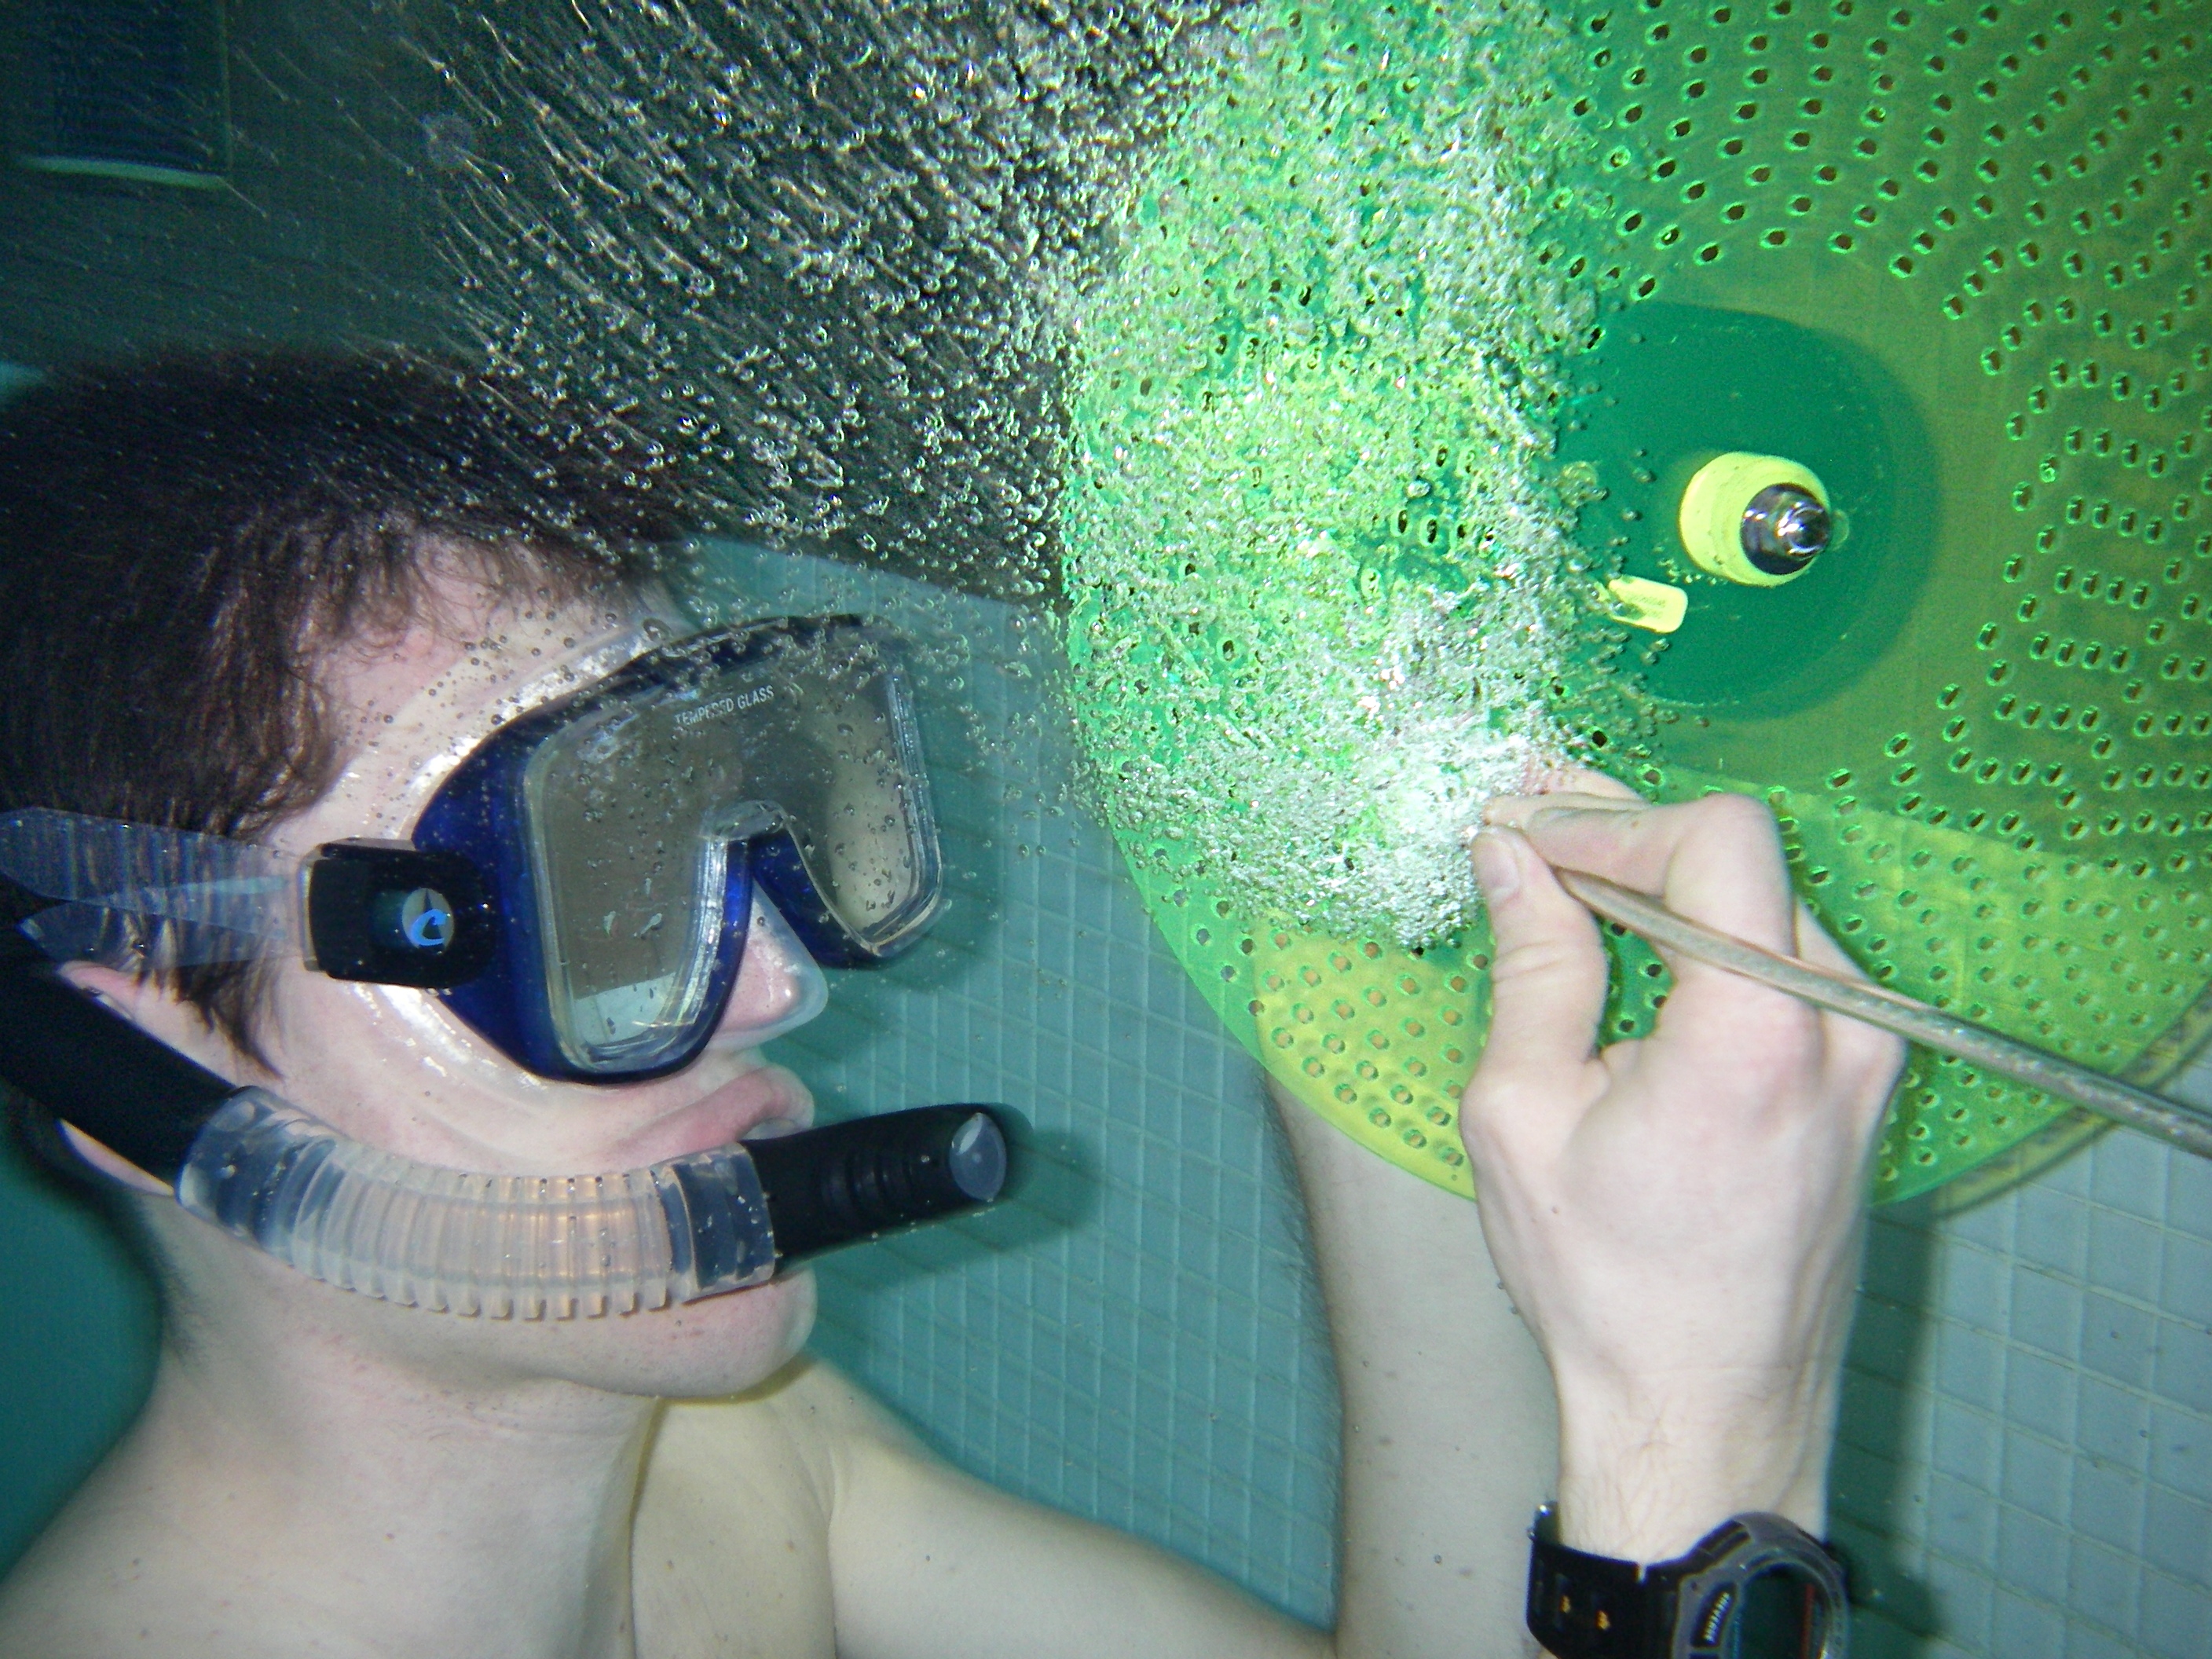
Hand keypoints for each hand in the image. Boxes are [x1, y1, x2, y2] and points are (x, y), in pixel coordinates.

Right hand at [1460, 770, 1903, 1562]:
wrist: (1705, 1411)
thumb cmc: (1605, 1286)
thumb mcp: (1522, 1114)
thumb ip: (1533, 964)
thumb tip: (1511, 854)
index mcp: (1755, 1034)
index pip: (1712, 840)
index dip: (1609, 819)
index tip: (1525, 834)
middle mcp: (1842, 1030)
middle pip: (1743, 862)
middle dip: (1627, 840)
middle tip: (1527, 833)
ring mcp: (1870, 1057)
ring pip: (1765, 905)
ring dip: (1665, 888)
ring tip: (1567, 893)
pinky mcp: (1868, 1082)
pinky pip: (1787, 963)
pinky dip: (1708, 941)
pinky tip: (1634, 957)